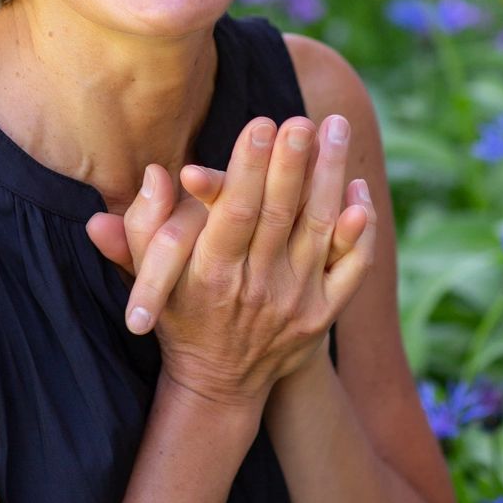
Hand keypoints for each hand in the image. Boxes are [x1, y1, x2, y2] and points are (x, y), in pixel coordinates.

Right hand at [86, 115, 374, 408]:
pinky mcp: (324, 314)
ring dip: (330, 176)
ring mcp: (296, 302)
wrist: (219, 383)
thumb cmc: (180, 313)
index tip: (260, 123)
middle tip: (305, 119)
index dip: (249, 167)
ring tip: (337, 128)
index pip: (235, 212)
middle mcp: (257, 288)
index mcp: (211, 273)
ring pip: (319, 229)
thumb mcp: (150, 273)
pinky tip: (359, 187)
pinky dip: (359, 230)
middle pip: (281, 215)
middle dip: (294, 163)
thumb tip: (154, 174)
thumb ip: (143, 223)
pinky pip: (351, 267)